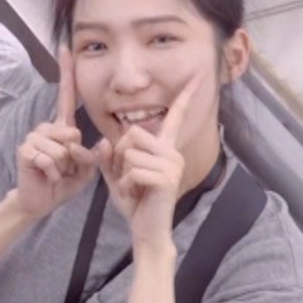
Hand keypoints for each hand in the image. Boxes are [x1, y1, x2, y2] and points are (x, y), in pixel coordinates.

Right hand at [14, 46, 108, 217]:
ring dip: (63, 167)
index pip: (66, 96)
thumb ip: (93, 156)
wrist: (41, 201)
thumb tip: (93, 142)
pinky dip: (53, 172)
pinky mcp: (25, 150)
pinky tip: (47, 176)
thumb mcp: (87, 170)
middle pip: (72, 134)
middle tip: (67, 169)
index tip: (65, 48)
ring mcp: (33, 137)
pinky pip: (49, 159)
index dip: (65, 72)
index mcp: (63, 127)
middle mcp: (46, 127)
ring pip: (61, 148)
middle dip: (75, 157)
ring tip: (56, 172)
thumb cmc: (64, 181)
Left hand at [103, 76, 199, 245]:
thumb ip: (108, 156)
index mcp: (163, 147)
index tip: (197, 73)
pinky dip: (127, 185)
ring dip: (123, 173)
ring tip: (135, 188)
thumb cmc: (135, 200)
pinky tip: (138, 195)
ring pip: (128, 152)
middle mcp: (172, 151)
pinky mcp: (167, 177)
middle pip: (131, 132)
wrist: (146, 229)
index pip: (176, 116)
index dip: (186, 94)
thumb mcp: (115, 174)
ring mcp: (172, 164)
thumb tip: (105, 142)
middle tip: (129, 178)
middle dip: (120, 156)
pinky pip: (132, 170)